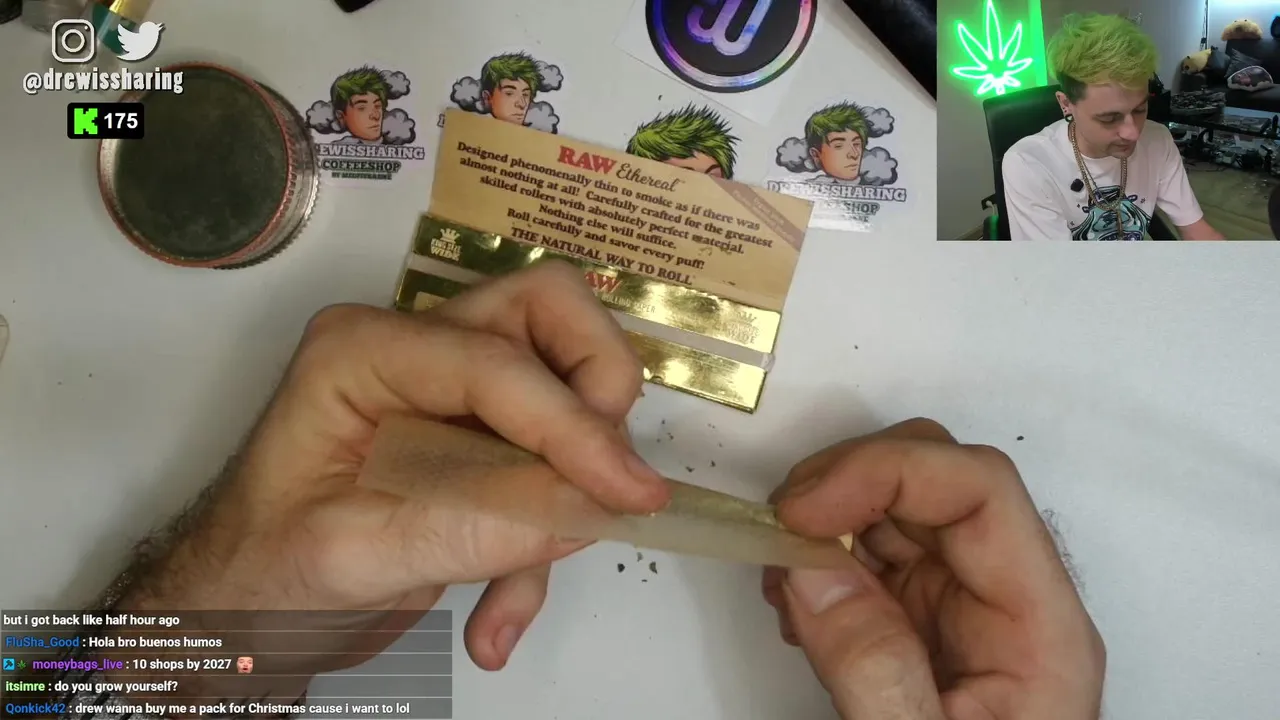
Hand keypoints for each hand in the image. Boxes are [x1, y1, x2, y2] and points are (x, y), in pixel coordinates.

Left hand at [110, 261, 668, 695]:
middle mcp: (413, 346)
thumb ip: (468, 528)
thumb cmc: (260, 574)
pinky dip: (549, 530)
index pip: (495, 362)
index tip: (629, 496)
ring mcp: (450, 386)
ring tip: (519, 586)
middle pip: (547, 312)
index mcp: (361, 352)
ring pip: (569, 374)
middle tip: (605, 480)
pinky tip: (496, 619)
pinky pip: (552, 457)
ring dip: (577, 476)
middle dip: (595, 389)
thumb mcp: (352, 558)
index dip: (572, 427)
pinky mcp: (477, 434)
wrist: (234, 610)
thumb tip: (584, 509)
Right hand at [762, 419, 1104, 718]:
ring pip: (893, 508)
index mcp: (1037, 629)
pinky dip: (816, 556)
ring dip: (824, 518)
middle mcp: (1003, 602)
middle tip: (783, 529)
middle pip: (936, 479)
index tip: (807, 510)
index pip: (979, 492)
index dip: (887, 474)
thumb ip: (873, 667)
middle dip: (848, 483)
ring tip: (780, 573)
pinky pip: (866, 555)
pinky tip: (796, 600)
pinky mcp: (918, 624)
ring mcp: (958, 609)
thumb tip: (812, 568)